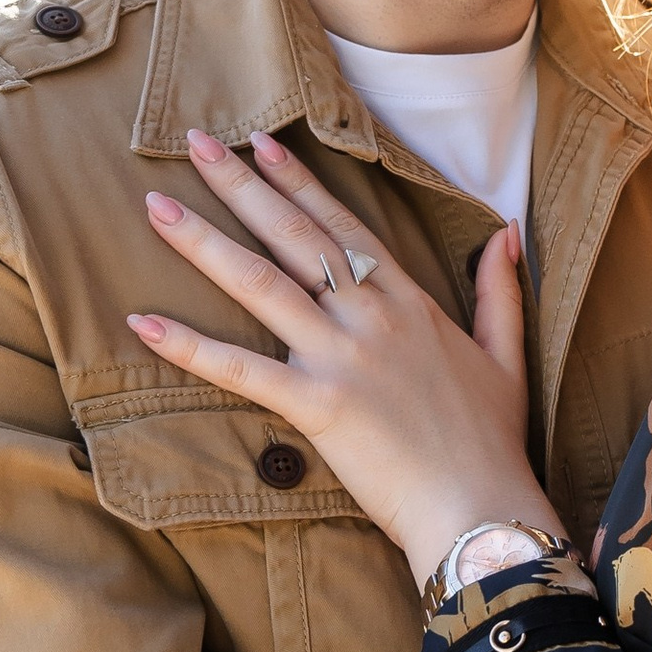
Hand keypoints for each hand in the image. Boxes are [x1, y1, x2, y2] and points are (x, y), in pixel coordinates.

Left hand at [127, 128, 554, 581]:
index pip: (343, 226)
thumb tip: (507, 233)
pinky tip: (144, 323)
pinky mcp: (318, 405)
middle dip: (241, 185)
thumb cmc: (492, 443)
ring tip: (157, 206)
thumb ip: (499, 292)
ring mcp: (343, 357)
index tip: (262, 143)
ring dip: (203, 242)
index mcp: (409, 303)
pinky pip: (241, 370)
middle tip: (194, 143)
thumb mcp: (505, 356)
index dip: (299, 182)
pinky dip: (189, 346)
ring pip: (260, 284)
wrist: (482, 508)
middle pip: (294, 236)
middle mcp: (371, 316)